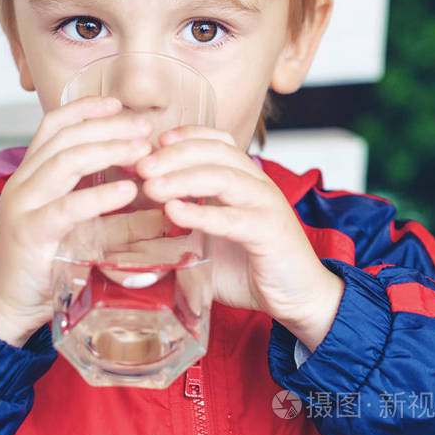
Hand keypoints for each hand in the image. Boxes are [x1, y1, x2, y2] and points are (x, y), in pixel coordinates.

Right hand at [0, 97, 153, 346]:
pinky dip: (100, 195)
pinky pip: (67, 207)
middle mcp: (23, 183)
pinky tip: (129, 190)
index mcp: (30, 175)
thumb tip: (160, 210)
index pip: (53, 126)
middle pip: (65, 137)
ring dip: (108, 150)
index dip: (85, 108)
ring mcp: (22, 206)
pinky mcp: (29, 234)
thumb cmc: (42, 266)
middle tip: (145, 127)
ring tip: (143, 150)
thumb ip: (114, 217)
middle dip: (108, 126)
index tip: (118, 103)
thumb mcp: (81, 233)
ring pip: (65, 162)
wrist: (4, 308)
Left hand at [135, 126, 344, 351]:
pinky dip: (200, 213)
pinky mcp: (269, 232)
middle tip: (141, 165)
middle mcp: (257, 185)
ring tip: (150, 187)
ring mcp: (265, 205)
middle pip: (216, 153)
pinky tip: (174, 213)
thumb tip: (135, 224)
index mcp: (244, 180)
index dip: (187, 135)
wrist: (298, 299)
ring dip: (182, 178)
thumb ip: (179, 228)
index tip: (155, 141)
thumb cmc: (248, 267)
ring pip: (222, 177)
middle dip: (175, 154)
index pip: (218, 142)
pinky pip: (232, 217)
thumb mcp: (207, 241)